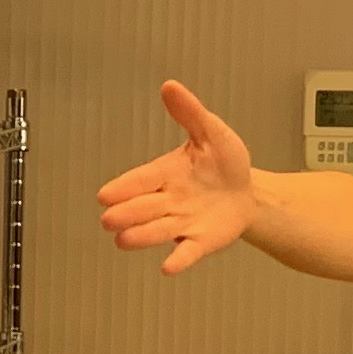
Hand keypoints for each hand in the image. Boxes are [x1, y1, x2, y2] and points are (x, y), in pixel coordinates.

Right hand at [98, 80, 261, 274]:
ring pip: (156, 231)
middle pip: (142, 208)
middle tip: (109, 219)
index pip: (140, 180)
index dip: (123, 188)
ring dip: (141, 236)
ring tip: (124, 241)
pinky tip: (168, 267)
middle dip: (125, 214)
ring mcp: (181, 223)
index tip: (105, 196)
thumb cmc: (224, 162)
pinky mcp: (199, 241)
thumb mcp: (211, 132)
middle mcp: (168, 200)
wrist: (248, 192)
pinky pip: (186, 252)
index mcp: (166, 173)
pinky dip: (178, 259)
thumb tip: (169, 85)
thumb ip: (189, 112)